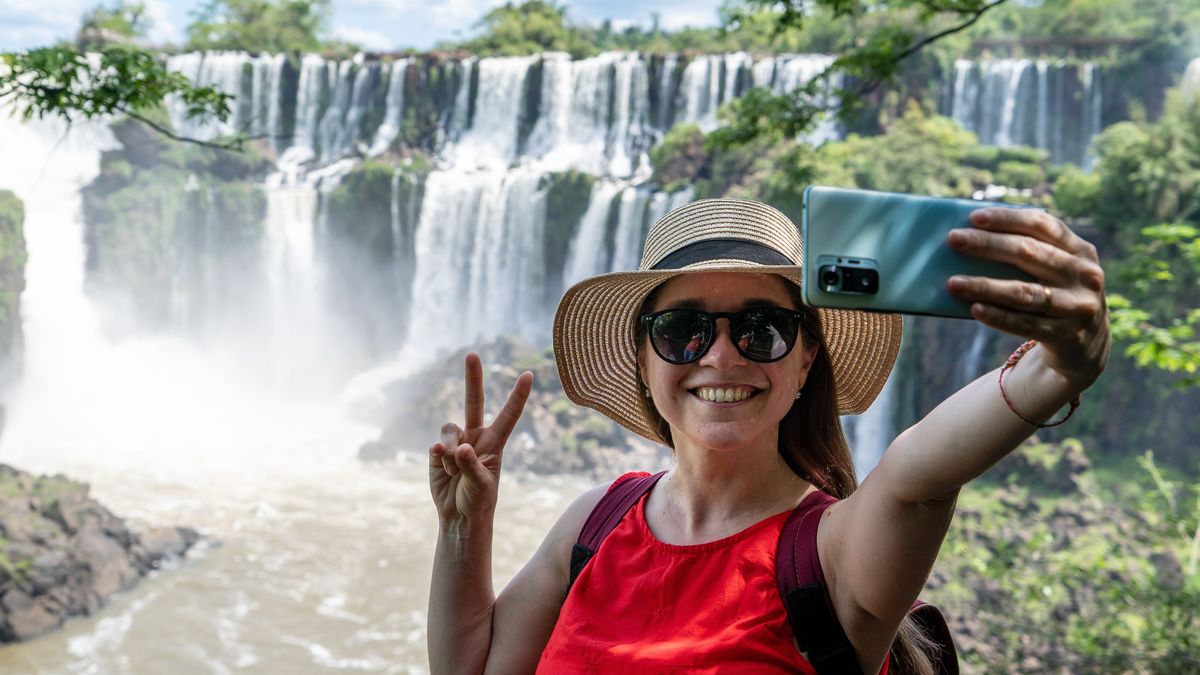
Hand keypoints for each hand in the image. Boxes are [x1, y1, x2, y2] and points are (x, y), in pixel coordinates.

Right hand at [429, 353, 532, 527]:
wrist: (458, 516)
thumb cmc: (479, 500)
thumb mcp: (482, 486)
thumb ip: (471, 465)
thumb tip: (459, 447)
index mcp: (494, 442)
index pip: (509, 414)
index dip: (518, 395)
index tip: (529, 374)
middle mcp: (475, 436)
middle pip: (473, 401)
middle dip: (472, 377)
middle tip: (472, 353)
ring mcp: (455, 442)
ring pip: (449, 430)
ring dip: (450, 450)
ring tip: (456, 470)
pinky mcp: (438, 452)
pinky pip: (436, 446)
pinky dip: (439, 458)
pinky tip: (444, 471)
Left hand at [946, 207, 1110, 387]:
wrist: (1087, 344)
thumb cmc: (1056, 294)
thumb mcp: (1057, 270)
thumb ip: (1030, 254)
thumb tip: (972, 240)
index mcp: (1081, 250)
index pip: (1043, 225)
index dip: (1009, 219)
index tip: (975, 216)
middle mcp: (1084, 275)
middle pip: (1030, 253)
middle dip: (988, 244)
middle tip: (954, 239)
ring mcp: (1078, 306)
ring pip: (1025, 292)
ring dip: (985, 286)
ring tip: (953, 283)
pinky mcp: (1067, 335)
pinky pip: (1025, 324)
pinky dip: (998, 316)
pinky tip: (975, 308)